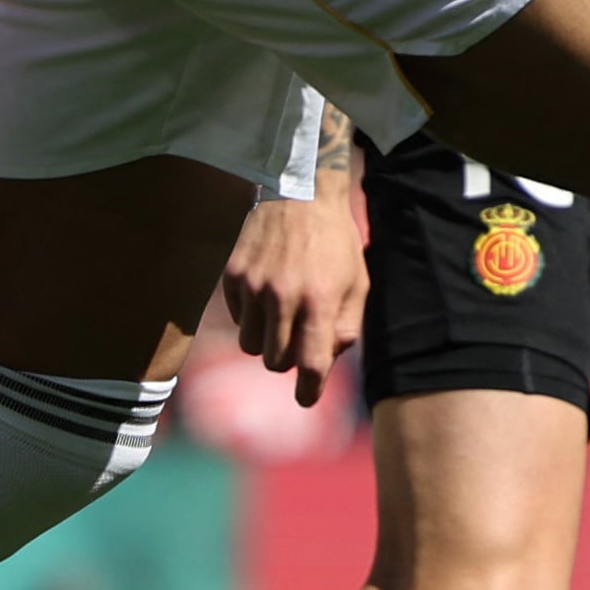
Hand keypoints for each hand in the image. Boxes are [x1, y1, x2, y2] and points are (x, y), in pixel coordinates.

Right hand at [218, 190, 368, 407]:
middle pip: (275, 362)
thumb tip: (326, 359)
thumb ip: (346, 325)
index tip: (305, 397)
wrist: (299, 192)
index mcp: (318, 301)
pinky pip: (235, 318)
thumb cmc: (335, 242)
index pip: (310, 365)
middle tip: (298, 340)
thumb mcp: (357, 283)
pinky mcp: (232, 276)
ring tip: (279, 317)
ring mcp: (252, 287)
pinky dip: (249, 317)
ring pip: (250, 346)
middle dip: (288, 360)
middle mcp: (282, 297)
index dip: (308, 390)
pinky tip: (264, 292)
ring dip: (265, 341)